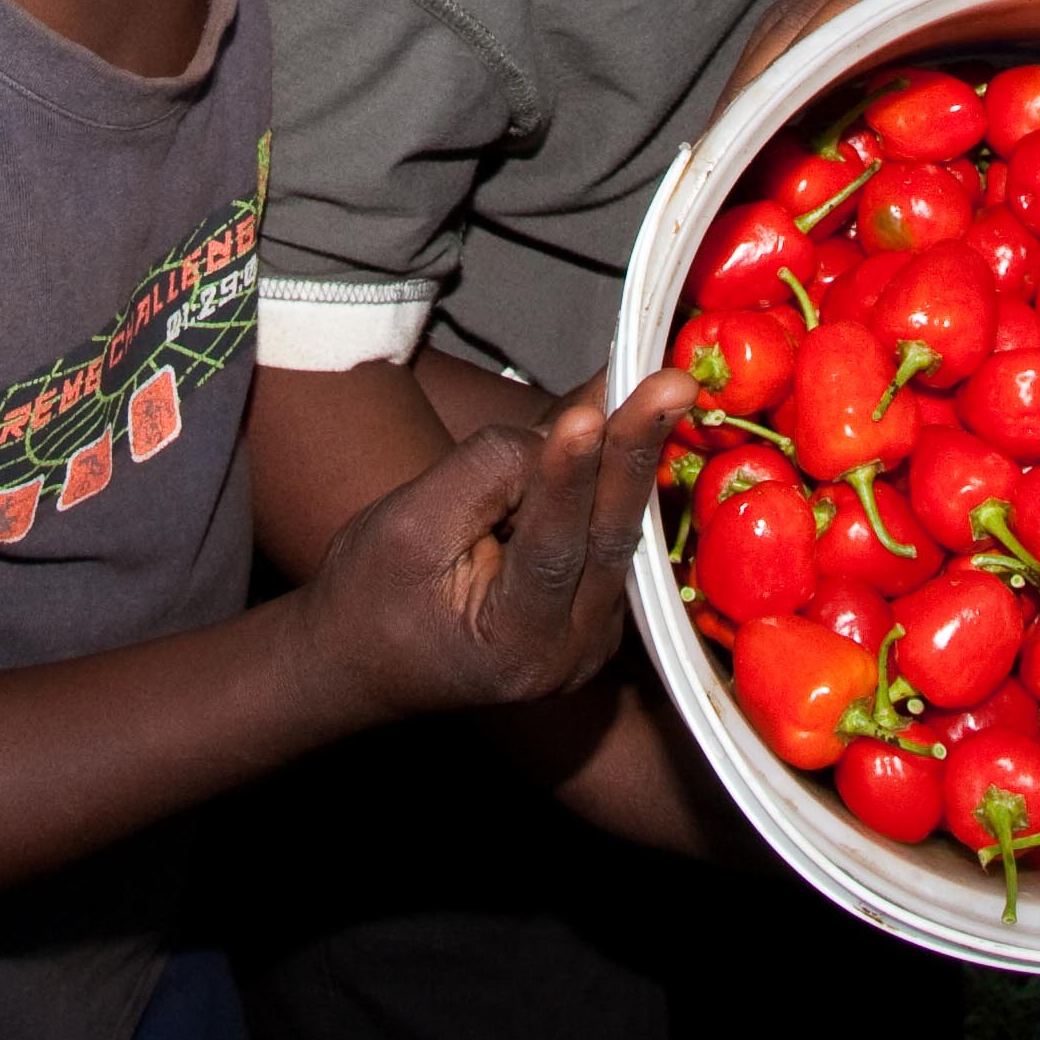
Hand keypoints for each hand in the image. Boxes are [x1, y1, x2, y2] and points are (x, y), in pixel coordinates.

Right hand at [299, 366, 694, 720]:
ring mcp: (592, 632)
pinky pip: (607, 528)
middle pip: (610, 537)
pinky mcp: (595, 605)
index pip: (550, 549)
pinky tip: (627, 412)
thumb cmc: (370, 592)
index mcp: (514, 646)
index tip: (586, 415)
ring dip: (634, 452)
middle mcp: (571, 651)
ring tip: (663, 385)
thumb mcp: (407, 526)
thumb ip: (484, 474)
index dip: (567, 478)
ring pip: (617, 527)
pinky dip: (611, 472)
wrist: (364, 656)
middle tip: (675, 383)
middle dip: (636, 451)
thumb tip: (566, 423)